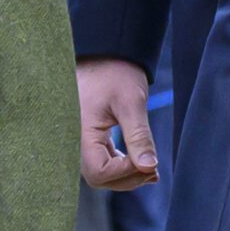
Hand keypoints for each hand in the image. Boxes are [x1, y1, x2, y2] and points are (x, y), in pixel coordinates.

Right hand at [75, 57, 157, 189]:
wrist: (105, 51)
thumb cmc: (115, 72)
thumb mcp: (131, 102)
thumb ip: (139, 136)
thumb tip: (149, 167)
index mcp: (80, 131)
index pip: (99, 172)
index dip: (124, 173)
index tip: (148, 162)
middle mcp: (75, 139)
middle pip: (98, 177)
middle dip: (127, 178)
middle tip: (154, 170)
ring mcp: (81, 138)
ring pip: (100, 172)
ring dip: (126, 174)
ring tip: (151, 169)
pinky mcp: (89, 135)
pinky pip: (102, 160)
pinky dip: (121, 165)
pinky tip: (141, 163)